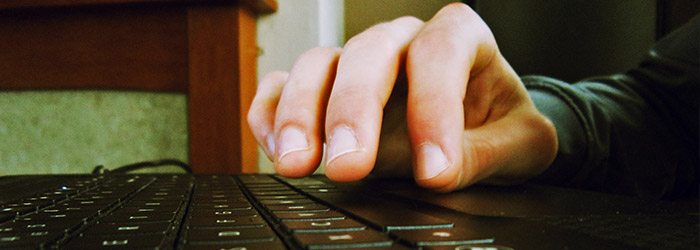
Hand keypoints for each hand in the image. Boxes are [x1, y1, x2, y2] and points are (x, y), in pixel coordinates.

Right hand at [248, 3, 557, 191]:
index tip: (434, 171)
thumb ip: (489, 152)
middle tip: (350, 167)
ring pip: (317, 65)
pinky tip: (276, 149)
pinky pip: (282, 84)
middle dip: (354, 110)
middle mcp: (401, 40)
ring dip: (300, 113)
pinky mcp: (325, 87)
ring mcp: (357, 60)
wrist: (477, 125)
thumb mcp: (520, 142)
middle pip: (368, 53)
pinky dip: (270, 112)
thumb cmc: (497, 124)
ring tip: (297, 162)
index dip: (434, 109)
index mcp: (458, 37)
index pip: (439, 54)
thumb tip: (439, 172)